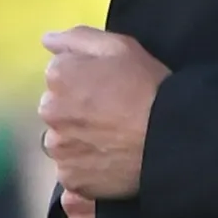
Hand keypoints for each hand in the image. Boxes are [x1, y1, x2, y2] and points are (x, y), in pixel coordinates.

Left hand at [38, 27, 166, 201]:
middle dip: (75, 111)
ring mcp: (59, 148)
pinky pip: (72, 171)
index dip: (84, 81)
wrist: (170, 136)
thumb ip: (78, 39)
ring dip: (78, 141)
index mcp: (58, 76)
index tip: (107, 89)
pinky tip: (108, 163)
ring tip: (110, 142)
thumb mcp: (119, 47)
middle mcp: (50, 112)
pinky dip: (85, 168)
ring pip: (62, 142)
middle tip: (110, 117)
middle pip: (57, 110)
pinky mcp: (70, 178)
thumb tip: (47, 40)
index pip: (59, 76)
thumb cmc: (147, 86)